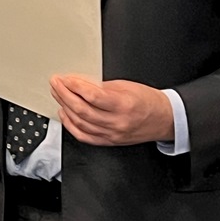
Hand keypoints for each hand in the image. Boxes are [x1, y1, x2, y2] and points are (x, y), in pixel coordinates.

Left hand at [50, 75, 173, 146]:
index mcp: (123, 105)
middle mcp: (117, 122)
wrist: (164, 119)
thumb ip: (102, 86)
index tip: (64, 78)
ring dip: (65, 107)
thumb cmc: (148, 101)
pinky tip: (65, 113)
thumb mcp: (127, 86)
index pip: (92, 96)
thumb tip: (80, 83)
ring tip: (58, 95)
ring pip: (81, 123)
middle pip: (82, 110)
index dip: (74, 86)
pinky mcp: (110, 141)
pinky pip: (84, 136)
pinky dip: (71, 125)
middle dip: (64, 95)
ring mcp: (112, 134)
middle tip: (55, 84)